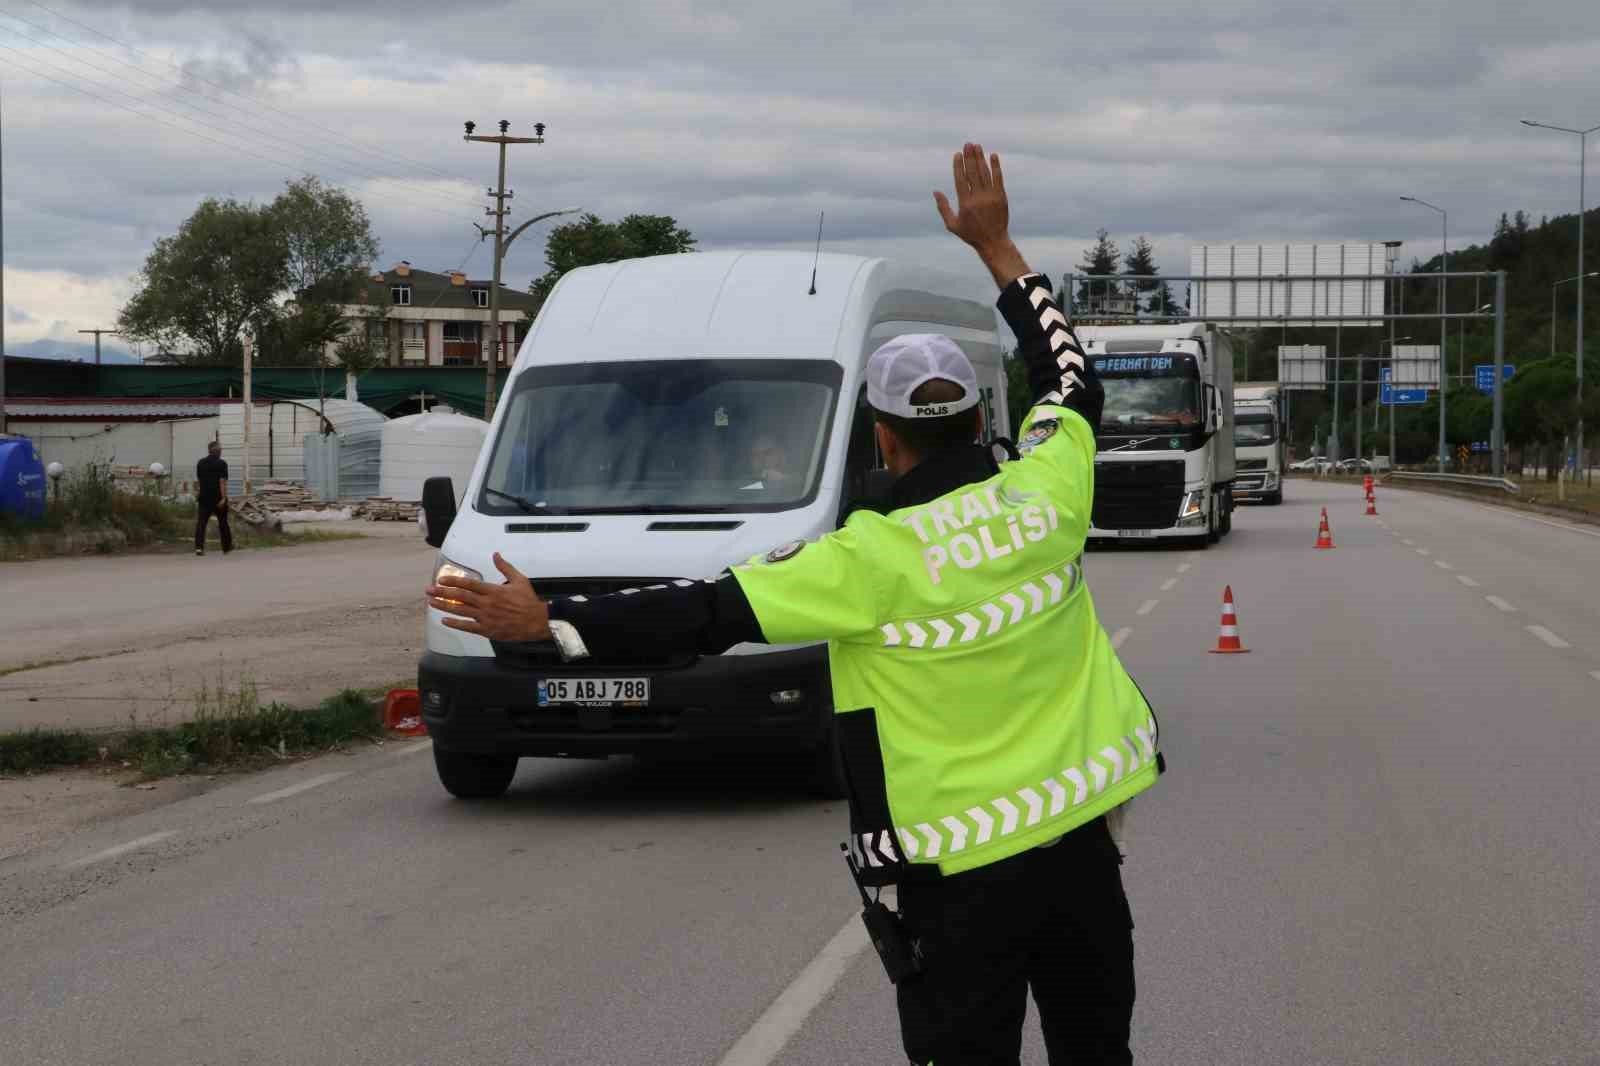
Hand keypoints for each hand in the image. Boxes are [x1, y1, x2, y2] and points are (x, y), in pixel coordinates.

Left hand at [426, 552, 551, 641]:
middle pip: (460, 596)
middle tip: (429, 590)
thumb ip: (505, 567)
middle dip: (442, 593)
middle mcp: (487, 603)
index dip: (453, 581)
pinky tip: (445, 620)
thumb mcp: (519, 579)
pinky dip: (456, 623)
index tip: (441, 579)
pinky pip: (468, 627)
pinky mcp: (488, 630)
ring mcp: (486, 617)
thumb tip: (496, 555)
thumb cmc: (528, 601)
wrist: (537, 621)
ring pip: (461, 610)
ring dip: (444, 606)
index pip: (469, 584)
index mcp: (493, 590)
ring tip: (432, 603)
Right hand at [934, 143, 1029, 287]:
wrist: (993, 242)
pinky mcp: (1001, 197)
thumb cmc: (970, 234)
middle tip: (968, 144)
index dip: (959, 165)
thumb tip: (935, 192)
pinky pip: (998, 178)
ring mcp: (991, 196)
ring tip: (977, 146)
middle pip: (973, 172)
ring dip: (981, 158)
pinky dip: (996, 166)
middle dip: (970, 157)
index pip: (961, 179)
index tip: (958, 154)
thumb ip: (943, 208)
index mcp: (965, 203)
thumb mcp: (952, 225)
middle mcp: (978, 198)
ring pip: (985, 173)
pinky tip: (993, 156)